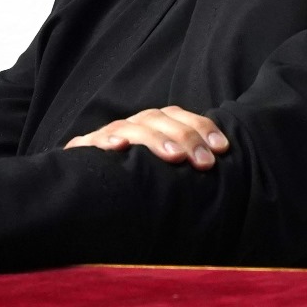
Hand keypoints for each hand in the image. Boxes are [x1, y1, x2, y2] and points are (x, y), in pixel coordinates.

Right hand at [63, 105, 228, 169]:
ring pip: (131, 127)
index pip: (177, 115)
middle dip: (186, 137)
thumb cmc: (141, 182)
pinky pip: (91, 141)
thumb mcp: (166, 171)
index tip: (222, 148)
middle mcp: (132, 126)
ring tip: (174, 156)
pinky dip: (106, 141)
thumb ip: (186, 165)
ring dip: (154, 139)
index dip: (201, 127)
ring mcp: (109, 136)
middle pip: (158, 119)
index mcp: (153, 126)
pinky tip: (119, 148)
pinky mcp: (85, 149)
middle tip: (204, 162)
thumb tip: (218, 164)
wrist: (91, 191)